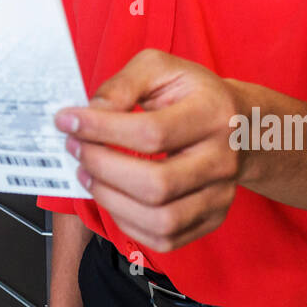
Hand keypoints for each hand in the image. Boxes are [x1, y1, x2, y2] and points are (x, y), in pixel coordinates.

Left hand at [54, 49, 243, 252]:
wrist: (238, 124)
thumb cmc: (192, 93)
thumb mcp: (160, 68)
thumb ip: (123, 84)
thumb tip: (90, 113)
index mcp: (213, 114)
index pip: (151, 133)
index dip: (101, 130)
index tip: (67, 120)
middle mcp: (223, 160)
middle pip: (156, 184)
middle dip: (102, 168)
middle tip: (75, 149)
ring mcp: (221, 195)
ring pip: (161, 220)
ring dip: (110, 200)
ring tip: (87, 173)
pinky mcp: (212, 219)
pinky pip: (165, 239)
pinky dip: (127, 222)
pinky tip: (110, 195)